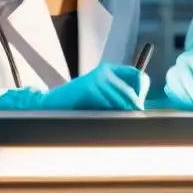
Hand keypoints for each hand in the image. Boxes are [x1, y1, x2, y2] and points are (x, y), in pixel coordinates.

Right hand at [0, 62, 149, 111]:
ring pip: (120, 102)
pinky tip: (101, 120)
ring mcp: (96, 80)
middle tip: (134, 120)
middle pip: (130, 91)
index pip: (137, 74)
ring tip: (116, 123)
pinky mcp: (89, 90)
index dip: (142, 90)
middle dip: (133, 107)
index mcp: (107, 69)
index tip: (139, 105)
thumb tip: (140, 107)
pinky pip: (108, 107)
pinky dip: (109, 117)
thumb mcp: (99, 95)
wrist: (50, 105)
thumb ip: (116, 96)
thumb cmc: (77, 104)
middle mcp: (103, 71)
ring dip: (122, 115)